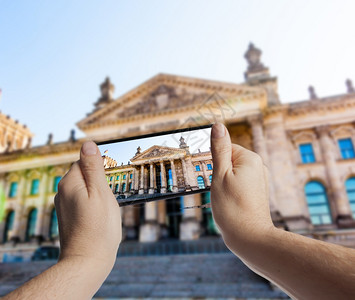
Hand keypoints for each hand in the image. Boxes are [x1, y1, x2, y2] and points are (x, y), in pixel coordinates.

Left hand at [55, 141, 121, 270]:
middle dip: (99, 179)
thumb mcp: (100, 193)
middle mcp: (63, 192)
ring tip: (109, 206)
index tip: (114, 176)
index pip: (84, 161)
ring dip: (97, 192)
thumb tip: (88, 144)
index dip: (101, 165)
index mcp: (69, 183)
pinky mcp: (69, 217)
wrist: (87, 261)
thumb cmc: (98, 228)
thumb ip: (94, 168)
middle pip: (84, 174)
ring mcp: (65, 206)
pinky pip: (83, 201)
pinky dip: (93, 203)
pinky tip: (102, 215)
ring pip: (84, 188)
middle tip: (114, 193)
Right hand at [210, 123, 273, 249]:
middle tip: (212, 187)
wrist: (250, 238)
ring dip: (222, 181)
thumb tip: (218, 126)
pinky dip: (230, 189)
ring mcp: (259, 180)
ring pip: (233, 173)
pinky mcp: (257, 192)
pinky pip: (239, 183)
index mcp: (250, 159)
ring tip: (220, 197)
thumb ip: (219, 150)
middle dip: (217, 171)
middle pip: (229, 160)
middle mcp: (258, 167)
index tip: (206, 173)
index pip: (225, 147)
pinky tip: (226, 202)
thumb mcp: (219, 175)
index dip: (212, 160)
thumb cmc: (232, 208)